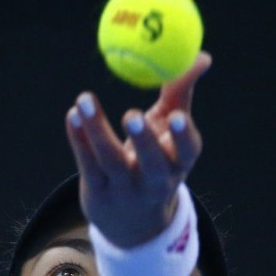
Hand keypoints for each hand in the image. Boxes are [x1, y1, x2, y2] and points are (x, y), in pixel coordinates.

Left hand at [65, 52, 210, 247]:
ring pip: (111, 161)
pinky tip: (73, 115)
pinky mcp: (98, 192)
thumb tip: (202, 56)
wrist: (132, 220)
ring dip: (97, 129)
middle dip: (143, 140)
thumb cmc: (156, 158)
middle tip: (132, 114)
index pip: (187, 152)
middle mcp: (156, 180)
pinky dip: (79, 139)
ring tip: (85, 99)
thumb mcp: (169, 130)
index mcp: (179, 162)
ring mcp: (125, 189)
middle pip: (151, 163)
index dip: (183, 136)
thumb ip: (181, 92)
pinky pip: (87, 163)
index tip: (177, 115)